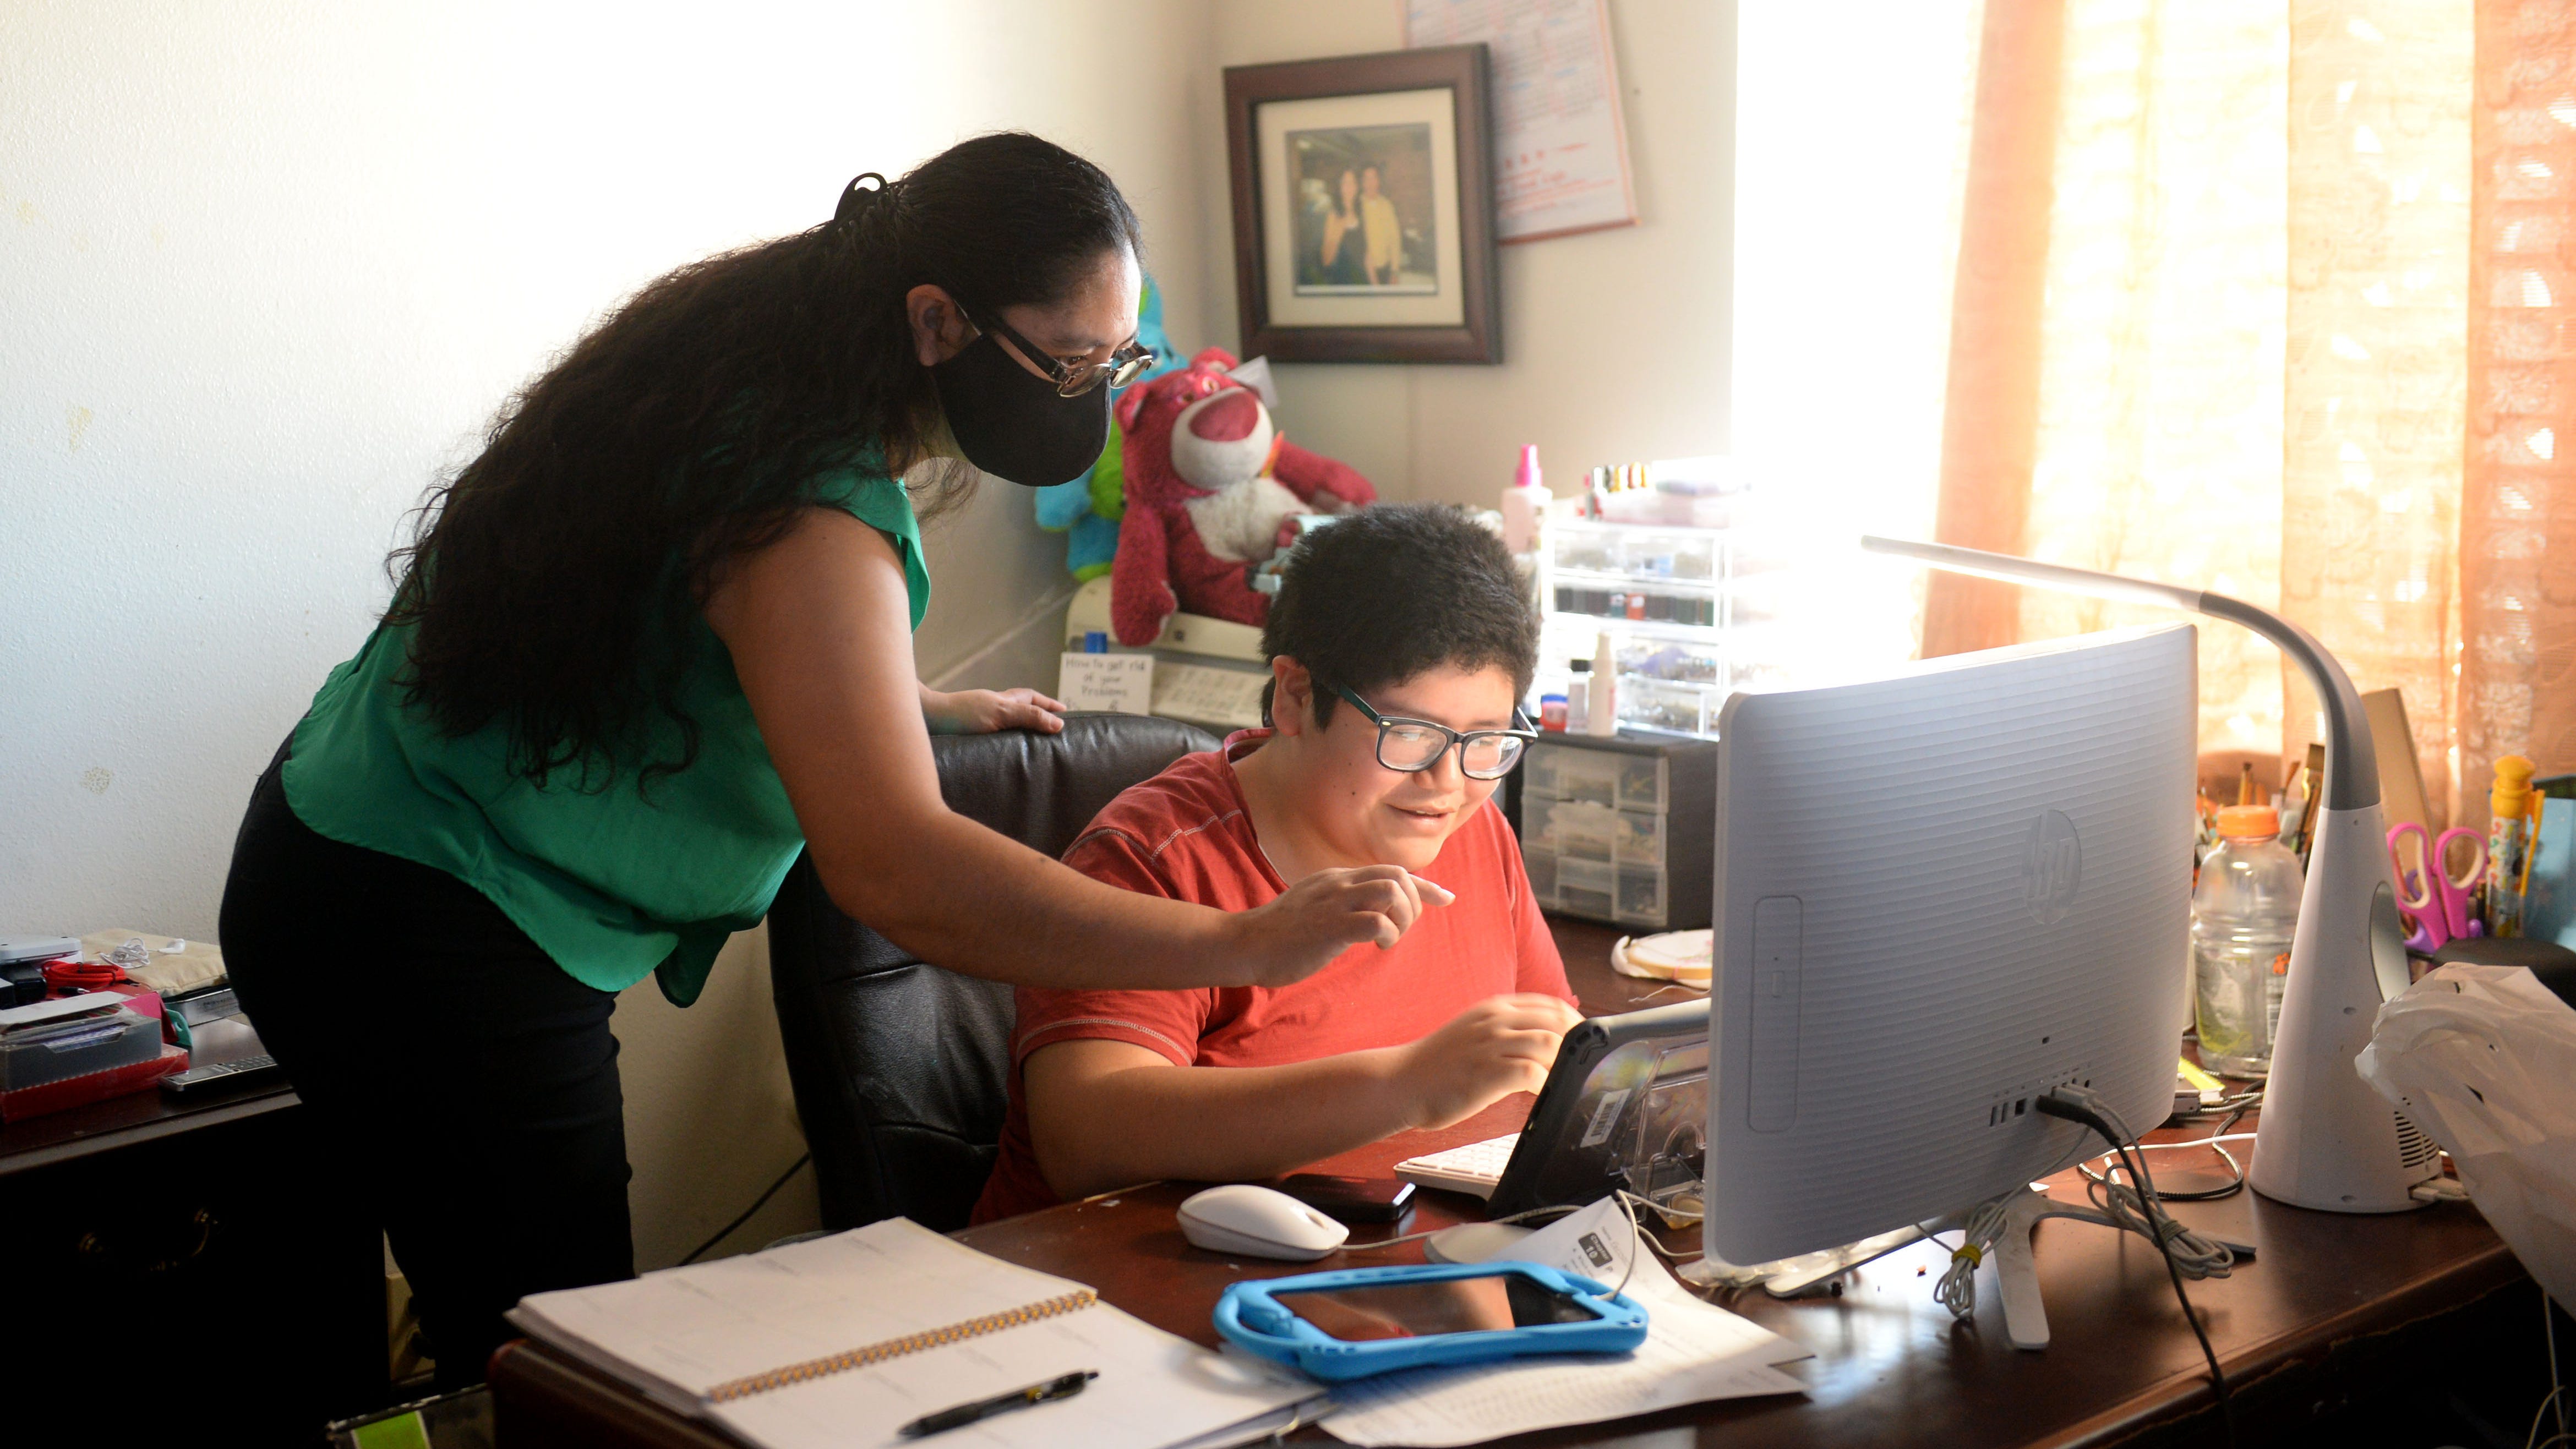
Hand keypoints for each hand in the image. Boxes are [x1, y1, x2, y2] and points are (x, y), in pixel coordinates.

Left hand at [922, 686, 1065, 735]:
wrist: (926, 719)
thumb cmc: (961, 714)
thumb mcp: (1000, 714)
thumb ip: (1028, 717)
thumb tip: (1059, 724)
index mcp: (1002, 701)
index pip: (1030, 698)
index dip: (1048, 704)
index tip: (1064, 712)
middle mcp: (991, 708)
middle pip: (1018, 706)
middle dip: (1036, 713)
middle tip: (1050, 726)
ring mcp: (979, 720)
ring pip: (1004, 721)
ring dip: (1018, 728)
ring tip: (1031, 744)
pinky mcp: (969, 734)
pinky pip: (991, 735)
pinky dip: (1002, 740)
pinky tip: (1002, 753)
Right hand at [1225, 866, 1455, 986]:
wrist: (1244, 945)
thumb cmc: (1280, 937)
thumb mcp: (1316, 911)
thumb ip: (1342, 907)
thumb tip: (1371, 918)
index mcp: (1337, 880)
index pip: (1391, 871)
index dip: (1423, 885)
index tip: (1445, 898)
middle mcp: (1338, 884)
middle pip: (1398, 875)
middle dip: (1414, 903)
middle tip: (1401, 931)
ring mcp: (1333, 902)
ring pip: (1391, 891)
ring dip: (1403, 917)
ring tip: (1390, 938)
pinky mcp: (1329, 926)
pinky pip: (1375, 920)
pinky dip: (1388, 933)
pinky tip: (1378, 946)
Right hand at [1394, 995, 1583, 1130]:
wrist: (1400, 1082)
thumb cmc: (1437, 1064)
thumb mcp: (1472, 1031)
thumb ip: (1504, 1029)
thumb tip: (1543, 1041)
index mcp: (1494, 1008)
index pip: (1551, 1005)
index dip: (1574, 1023)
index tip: (1583, 1043)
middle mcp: (1495, 1021)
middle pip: (1558, 1022)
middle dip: (1577, 1045)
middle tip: (1582, 1067)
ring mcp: (1492, 1045)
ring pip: (1550, 1045)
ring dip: (1563, 1065)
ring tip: (1562, 1082)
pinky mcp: (1488, 1073)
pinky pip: (1534, 1075)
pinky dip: (1546, 1086)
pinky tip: (1542, 1096)